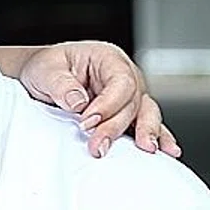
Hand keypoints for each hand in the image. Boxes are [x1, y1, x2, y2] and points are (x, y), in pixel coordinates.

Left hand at [15, 42, 178, 158]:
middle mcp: (124, 75)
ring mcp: (129, 95)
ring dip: (147, 133)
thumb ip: (61, 85)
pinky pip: (147, 124)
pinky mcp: (128, 113)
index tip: (87, 121)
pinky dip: (159, 137)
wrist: (42, 78)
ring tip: (147, 149)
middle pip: (133, 102)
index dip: (107, 104)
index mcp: (107, 58)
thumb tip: (79, 103)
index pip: (119, 82)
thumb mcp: (46, 71)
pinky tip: (168, 151)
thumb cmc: (47, 69)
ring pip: (147, 112)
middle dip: (117, 127)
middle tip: (98, 146)